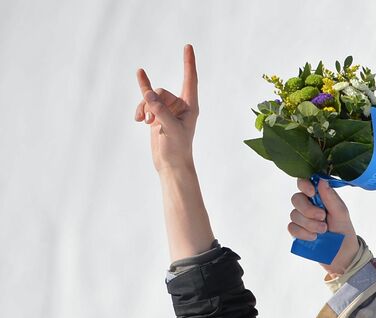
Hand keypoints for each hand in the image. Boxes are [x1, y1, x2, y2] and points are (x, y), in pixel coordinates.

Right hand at [135, 45, 198, 174]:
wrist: (171, 165)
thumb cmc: (177, 149)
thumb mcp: (170, 129)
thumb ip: (160, 110)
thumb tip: (148, 94)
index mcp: (190, 107)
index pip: (190, 80)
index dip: (188, 63)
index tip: (188, 46)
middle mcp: (180, 106)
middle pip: (161, 91)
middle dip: (152, 102)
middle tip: (151, 120)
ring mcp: (168, 111)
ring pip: (151, 98)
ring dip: (144, 108)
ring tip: (143, 122)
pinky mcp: (157, 116)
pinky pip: (145, 104)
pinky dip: (141, 110)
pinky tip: (138, 120)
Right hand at [290, 178, 358, 273]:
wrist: (343, 254)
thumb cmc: (343, 230)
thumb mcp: (341, 213)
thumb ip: (330, 198)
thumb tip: (321, 180)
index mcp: (319, 197)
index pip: (304, 183)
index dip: (304, 185)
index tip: (311, 193)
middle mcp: (308, 205)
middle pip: (296, 199)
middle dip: (308, 209)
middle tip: (322, 217)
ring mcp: (301, 219)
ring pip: (294, 214)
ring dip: (309, 224)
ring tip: (323, 231)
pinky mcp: (298, 232)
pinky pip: (292, 228)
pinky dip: (303, 233)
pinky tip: (314, 238)